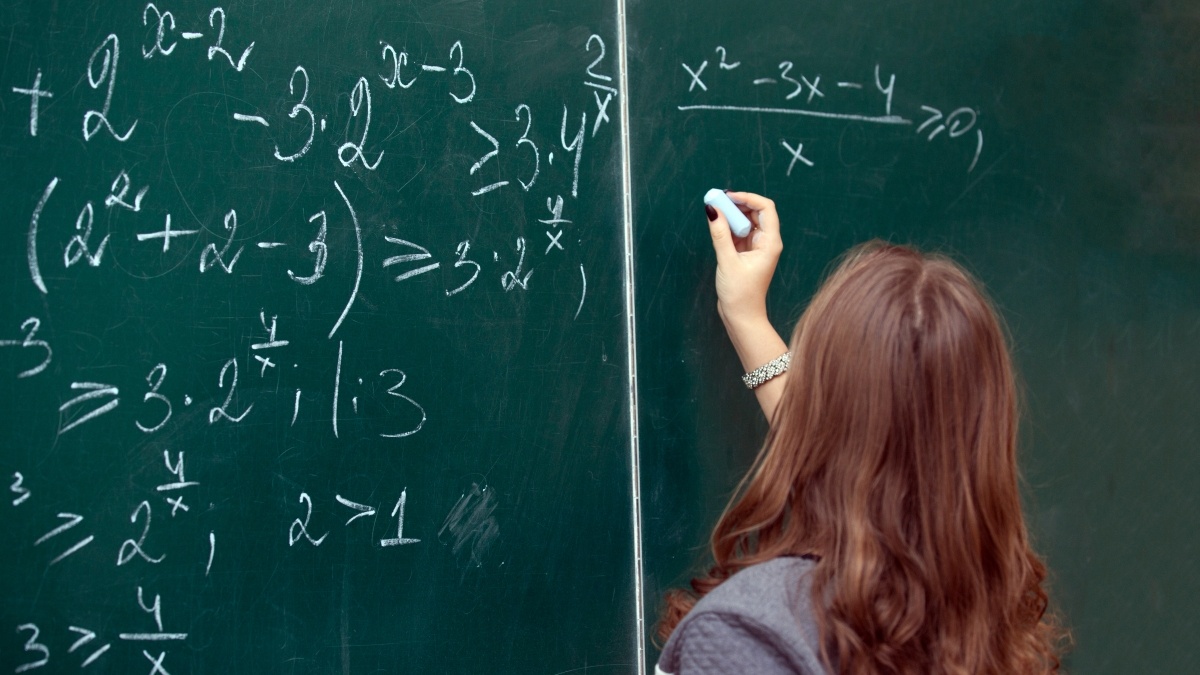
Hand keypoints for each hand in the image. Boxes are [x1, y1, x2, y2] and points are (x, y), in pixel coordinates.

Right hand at [703, 190, 788, 420]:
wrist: (741, 317)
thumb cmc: (740, 293)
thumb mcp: (728, 261)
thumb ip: (720, 234)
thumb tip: (712, 209)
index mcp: (770, 242)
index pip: (765, 208)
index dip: (748, 197)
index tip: (728, 196)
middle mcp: (766, 242)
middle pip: (755, 212)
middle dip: (737, 204)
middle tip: (716, 200)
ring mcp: (756, 247)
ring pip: (746, 221)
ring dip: (731, 214)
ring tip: (714, 210)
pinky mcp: (746, 253)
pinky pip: (738, 232)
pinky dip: (728, 226)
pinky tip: (716, 224)